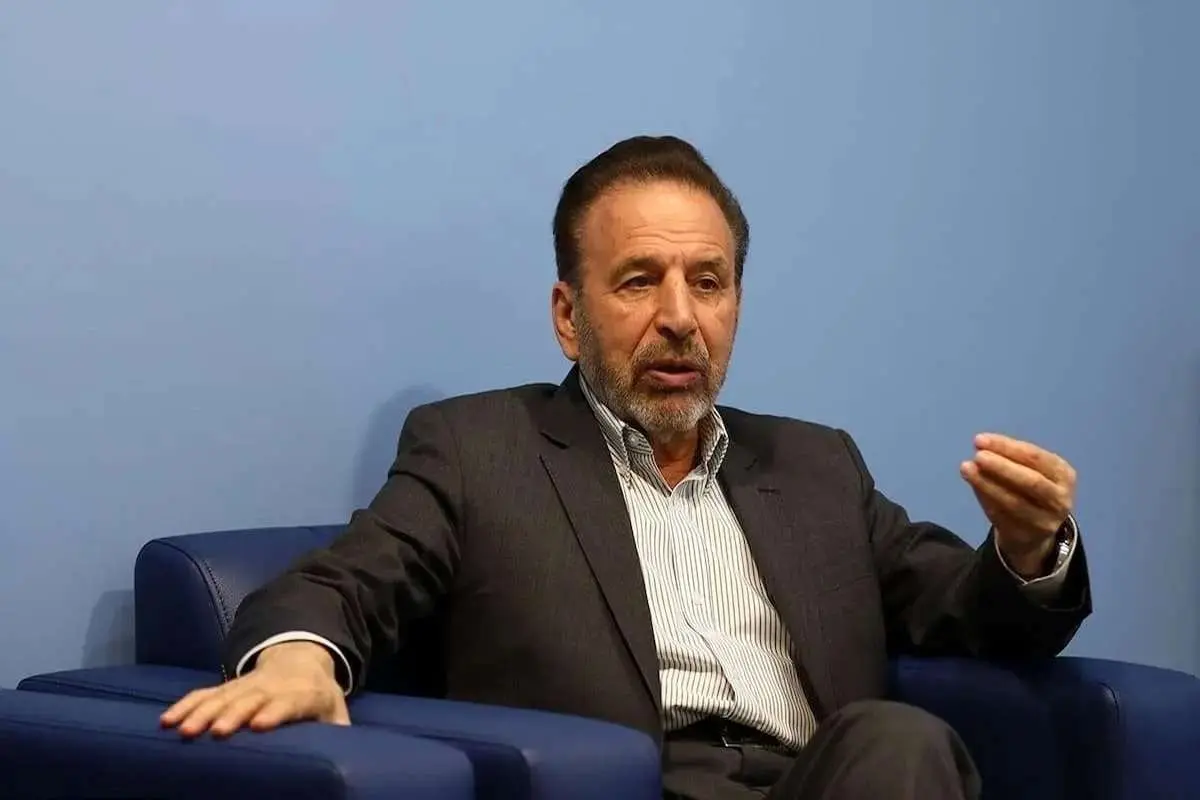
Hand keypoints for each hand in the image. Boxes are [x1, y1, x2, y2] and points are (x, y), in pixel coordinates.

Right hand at [160, 641, 349, 737]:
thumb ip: (336, 730)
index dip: (275, 711)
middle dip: (232, 714)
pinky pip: (203, 694)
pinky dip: (185, 705)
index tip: (259, 725)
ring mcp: (246, 684)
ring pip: (222, 696)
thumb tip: (346, 758)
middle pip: (250, 699)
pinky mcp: (227, 687)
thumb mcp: (335, 711)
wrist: (300, 660)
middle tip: (216, 732)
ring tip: (183, 731)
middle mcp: (271, 686)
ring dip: (202, 712)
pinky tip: (166, 720)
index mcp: (303, 693)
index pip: (289, 702)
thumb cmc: (319, 698)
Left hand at [960, 433, 1075, 577]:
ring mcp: (1045, 521)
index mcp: (1063, 475)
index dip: (1007, 447)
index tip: (980, 440)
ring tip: (967, 469)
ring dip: (988, 484)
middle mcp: (1060, 499)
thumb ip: (1008, 458)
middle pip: (1031, 482)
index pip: (1035, 457)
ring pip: (1015, 502)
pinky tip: (973, 486)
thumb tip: (982, 448)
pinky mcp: (1026, 536)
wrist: (1036, 531)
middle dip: (1002, 467)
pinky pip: (1001, 516)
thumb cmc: (1031, 490)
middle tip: (978, 456)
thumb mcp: (1029, 470)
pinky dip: (985, 499)